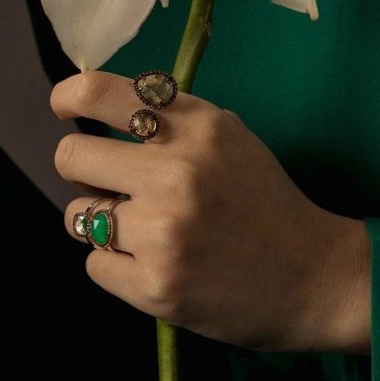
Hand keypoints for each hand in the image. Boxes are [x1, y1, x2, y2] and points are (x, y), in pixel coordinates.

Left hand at [51, 72, 371, 353]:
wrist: (314, 278)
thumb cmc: (264, 202)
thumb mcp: (229, 138)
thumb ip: (171, 120)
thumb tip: (95, 107)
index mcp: (197, 127)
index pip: (99, 94)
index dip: (69, 98)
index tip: (65, 107)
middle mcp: (176, 172)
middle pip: (71, 157)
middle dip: (82, 171)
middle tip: (108, 185)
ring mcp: (163, 232)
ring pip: (78, 216)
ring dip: (101, 224)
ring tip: (144, 232)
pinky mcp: (154, 286)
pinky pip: (95, 265)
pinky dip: (118, 267)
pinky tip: (157, 265)